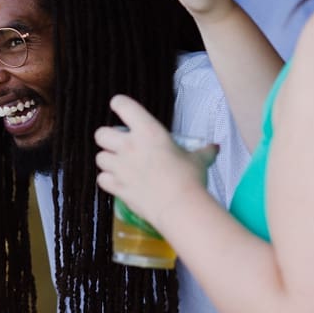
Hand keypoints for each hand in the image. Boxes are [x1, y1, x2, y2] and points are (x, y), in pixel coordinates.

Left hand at [95, 95, 216, 232]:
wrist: (180, 207)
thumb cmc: (189, 179)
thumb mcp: (198, 160)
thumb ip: (202, 152)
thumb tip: (214, 148)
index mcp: (148, 131)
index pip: (123, 106)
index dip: (120, 104)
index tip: (120, 107)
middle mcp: (129, 146)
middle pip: (101, 133)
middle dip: (107, 137)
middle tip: (119, 143)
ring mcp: (120, 167)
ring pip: (99, 157)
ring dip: (107, 159)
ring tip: (119, 164)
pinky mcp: (118, 187)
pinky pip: (102, 179)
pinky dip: (107, 180)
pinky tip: (118, 181)